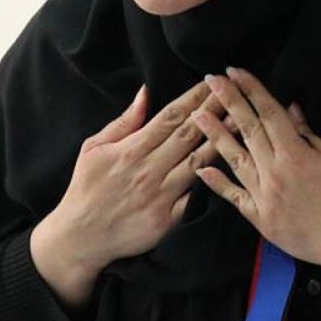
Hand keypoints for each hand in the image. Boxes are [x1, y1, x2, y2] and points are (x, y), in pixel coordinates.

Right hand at [30, 81, 226, 307]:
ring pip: (197, 162)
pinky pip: (194, 197)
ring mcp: (160, 195)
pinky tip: (230, 166)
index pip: (170, 116)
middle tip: (235, 91)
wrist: (79, 238)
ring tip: (241, 121)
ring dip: (220, 140)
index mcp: (131, 149)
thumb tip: (146, 91)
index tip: (212, 82)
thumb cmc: (86, 188)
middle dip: (214, 110)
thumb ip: (124, 121)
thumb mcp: (93, 148)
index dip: (194, 97)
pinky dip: (212, 181)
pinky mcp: (167, 219)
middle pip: (189, 133)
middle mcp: (149, 169)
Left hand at [194, 68, 320, 295]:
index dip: (251, 90)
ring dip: (214, 135)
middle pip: (247, 130)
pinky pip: (234, 198)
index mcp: (296, 154)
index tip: (235, 72)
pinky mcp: (261, 220)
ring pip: (234, 160)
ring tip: (196, 115)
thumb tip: (290, 109)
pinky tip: (201, 169)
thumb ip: (308, 135)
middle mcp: (275, 172)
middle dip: (228, 101)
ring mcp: (265, 197)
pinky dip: (217, 184)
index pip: (268, 113)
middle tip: (211, 80)